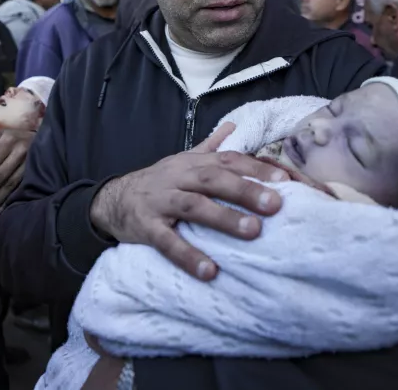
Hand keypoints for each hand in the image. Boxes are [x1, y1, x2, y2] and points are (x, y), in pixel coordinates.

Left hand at [0, 129, 35, 213]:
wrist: (41, 140)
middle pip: (0, 175)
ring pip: (11, 184)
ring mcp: (30, 163)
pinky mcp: (36, 173)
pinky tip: (2, 208)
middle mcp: (20, 151)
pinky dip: (11, 199)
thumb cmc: (15, 139)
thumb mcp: (0, 135)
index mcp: (9, 140)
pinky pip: (21, 188)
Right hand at [89, 123, 287, 280]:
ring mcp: (161, 202)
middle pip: (213, 179)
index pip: (227, 161)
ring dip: (224, 218)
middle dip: (245, 190)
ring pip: (194, 206)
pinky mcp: (146, 228)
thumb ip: (209, 148)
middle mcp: (177, 178)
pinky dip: (189, 256)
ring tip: (253, 231)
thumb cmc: (157, 183)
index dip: (255, 169)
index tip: (285, 180)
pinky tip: (210, 271)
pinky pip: (168, 242)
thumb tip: (233, 127)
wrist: (112, 200)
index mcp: (191, 164)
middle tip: (275, 204)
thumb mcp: (181, 162)